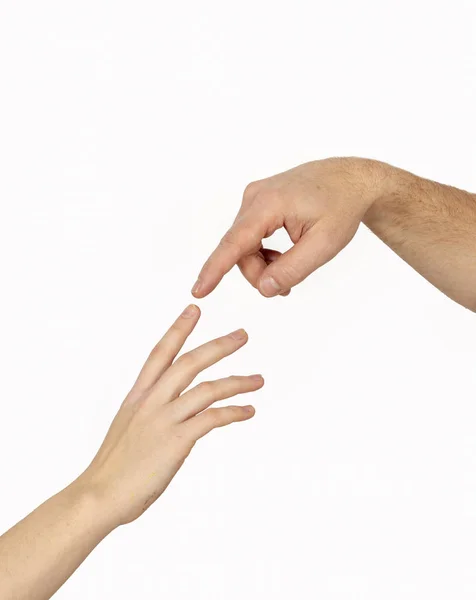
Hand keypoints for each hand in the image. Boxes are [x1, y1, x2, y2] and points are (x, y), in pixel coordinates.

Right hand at [79, 305, 262, 526]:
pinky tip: (248, 411)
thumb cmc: (114, 466)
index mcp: (138, 395)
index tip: (194, 309)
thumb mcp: (129, 426)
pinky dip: (233, 412)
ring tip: (259, 380)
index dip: (178, 329)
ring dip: (236, 382)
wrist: (99, 495)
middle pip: (189, 362)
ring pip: (206, 388)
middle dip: (218, 346)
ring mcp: (163, 419)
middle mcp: (151, 401)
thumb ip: (151, 411)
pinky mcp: (176, 441)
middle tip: (242, 335)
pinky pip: (212, 418)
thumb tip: (173, 408)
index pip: (160, 352)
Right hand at [192, 157, 390, 297]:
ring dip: (262, 263)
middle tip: (286, 288)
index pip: (234, 243)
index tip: (199, 290)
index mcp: (269, 204)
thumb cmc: (342, 207)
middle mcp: (255, 197)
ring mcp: (255, 196)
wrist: (351, 180)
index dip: (215, 270)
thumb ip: (292, 269)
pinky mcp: (259, 201)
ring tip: (289, 270)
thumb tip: (263, 288)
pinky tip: (282, 256)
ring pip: (244, 244)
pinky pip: (250, 235)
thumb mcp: (324, 245)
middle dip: (259, 273)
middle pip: (240, 249)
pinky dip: (262, 252)